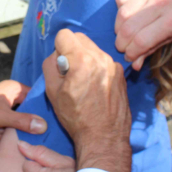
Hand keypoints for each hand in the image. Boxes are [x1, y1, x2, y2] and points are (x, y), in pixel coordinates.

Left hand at [0, 80, 46, 140]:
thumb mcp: (1, 115)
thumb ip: (22, 121)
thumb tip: (43, 125)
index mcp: (13, 89)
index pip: (36, 97)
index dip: (46, 108)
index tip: (57, 121)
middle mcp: (10, 99)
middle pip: (30, 112)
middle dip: (35, 124)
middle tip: (49, 136)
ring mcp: (4, 113)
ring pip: (21, 124)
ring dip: (22, 133)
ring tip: (32, 142)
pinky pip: (10, 132)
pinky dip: (11, 138)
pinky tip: (14, 143)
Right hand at [43, 30, 131, 171]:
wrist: (104, 137)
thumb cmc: (76, 117)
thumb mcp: (52, 92)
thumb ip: (50, 65)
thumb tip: (57, 55)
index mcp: (81, 60)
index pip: (64, 34)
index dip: (58, 48)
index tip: (60, 64)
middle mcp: (100, 57)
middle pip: (80, 38)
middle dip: (71, 49)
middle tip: (69, 72)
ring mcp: (113, 65)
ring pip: (92, 48)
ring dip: (84, 58)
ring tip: (83, 81)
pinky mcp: (121, 73)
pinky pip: (104, 60)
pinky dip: (96, 67)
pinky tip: (95, 87)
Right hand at [115, 0, 171, 69]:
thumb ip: (152, 48)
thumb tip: (134, 65)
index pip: (142, 41)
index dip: (131, 52)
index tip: (129, 56)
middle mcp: (160, 4)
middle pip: (129, 29)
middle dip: (121, 43)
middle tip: (123, 47)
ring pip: (122, 14)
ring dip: (118, 29)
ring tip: (123, 33)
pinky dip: (119, 10)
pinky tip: (126, 15)